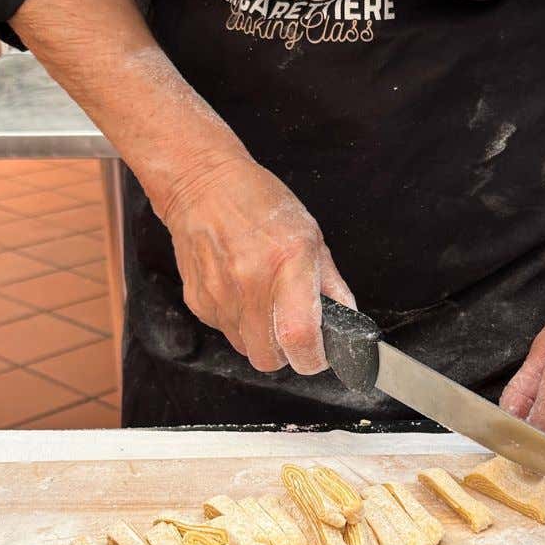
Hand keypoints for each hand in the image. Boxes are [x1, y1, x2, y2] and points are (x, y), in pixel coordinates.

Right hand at [159, 155, 355, 374]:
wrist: (202, 186)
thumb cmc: (258, 203)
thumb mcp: (310, 235)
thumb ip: (330, 284)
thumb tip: (347, 319)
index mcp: (286, 263)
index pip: (299, 336)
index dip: (312, 358)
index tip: (317, 355)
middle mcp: (250, 283)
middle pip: (268, 358)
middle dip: (285, 354)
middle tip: (291, 332)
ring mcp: (219, 295)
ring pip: (245, 348)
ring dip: (260, 337)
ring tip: (263, 302)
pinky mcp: (198, 301)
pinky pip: (225, 331)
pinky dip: (238, 322)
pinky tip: (240, 292)